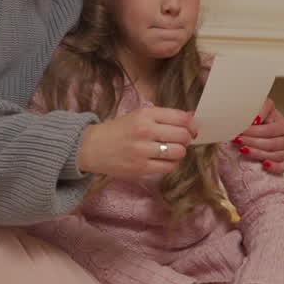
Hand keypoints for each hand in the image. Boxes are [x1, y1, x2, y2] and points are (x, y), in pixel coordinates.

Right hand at [77, 106, 197, 181]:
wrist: (91, 147)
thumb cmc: (118, 130)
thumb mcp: (139, 116)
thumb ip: (164, 116)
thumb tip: (191, 117)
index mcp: (145, 115)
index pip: (181, 118)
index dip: (192, 124)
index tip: (192, 127)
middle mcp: (145, 131)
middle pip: (183, 135)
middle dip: (186, 138)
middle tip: (180, 140)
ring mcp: (143, 151)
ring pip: (179, 152)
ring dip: (179, 152)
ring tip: (171, 151)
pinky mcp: (141, 168)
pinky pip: (169, 167)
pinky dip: (171, 164)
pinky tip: (164, 160)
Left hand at [233, 99, 283, 174]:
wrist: (257, 135)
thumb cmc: (259, 123)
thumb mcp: (260, 111)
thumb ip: (260, 109)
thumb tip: (256, 118)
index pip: (270, 130)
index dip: (254, 131)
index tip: (241, 130)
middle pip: (272, 143)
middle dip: (253, 142)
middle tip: (238, 140)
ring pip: (275, 156)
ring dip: (257, 153)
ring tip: (243, 150)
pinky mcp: (283, 164)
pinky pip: (281, 168)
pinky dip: (273, 167)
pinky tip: (263, 164)